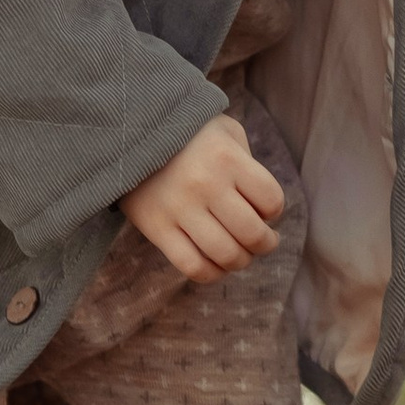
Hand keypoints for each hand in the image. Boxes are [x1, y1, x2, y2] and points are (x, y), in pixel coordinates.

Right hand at [121, 113, 285, 282]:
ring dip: (241, 261)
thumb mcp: (224, 130)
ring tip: (240, 254)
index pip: (271, 201)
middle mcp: (206, 184)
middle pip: (252, 234)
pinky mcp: (156, 228)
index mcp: (227, 158)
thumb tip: (262, 207)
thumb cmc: (188, 134)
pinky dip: (211, 273)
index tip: (265, 210)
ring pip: (225, 255)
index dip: (274, 211)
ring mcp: (179, 208)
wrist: (130, 132)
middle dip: (265, 244)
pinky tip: (216, 264)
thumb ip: (248, 161)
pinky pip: (192, 266)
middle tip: (263, 241)